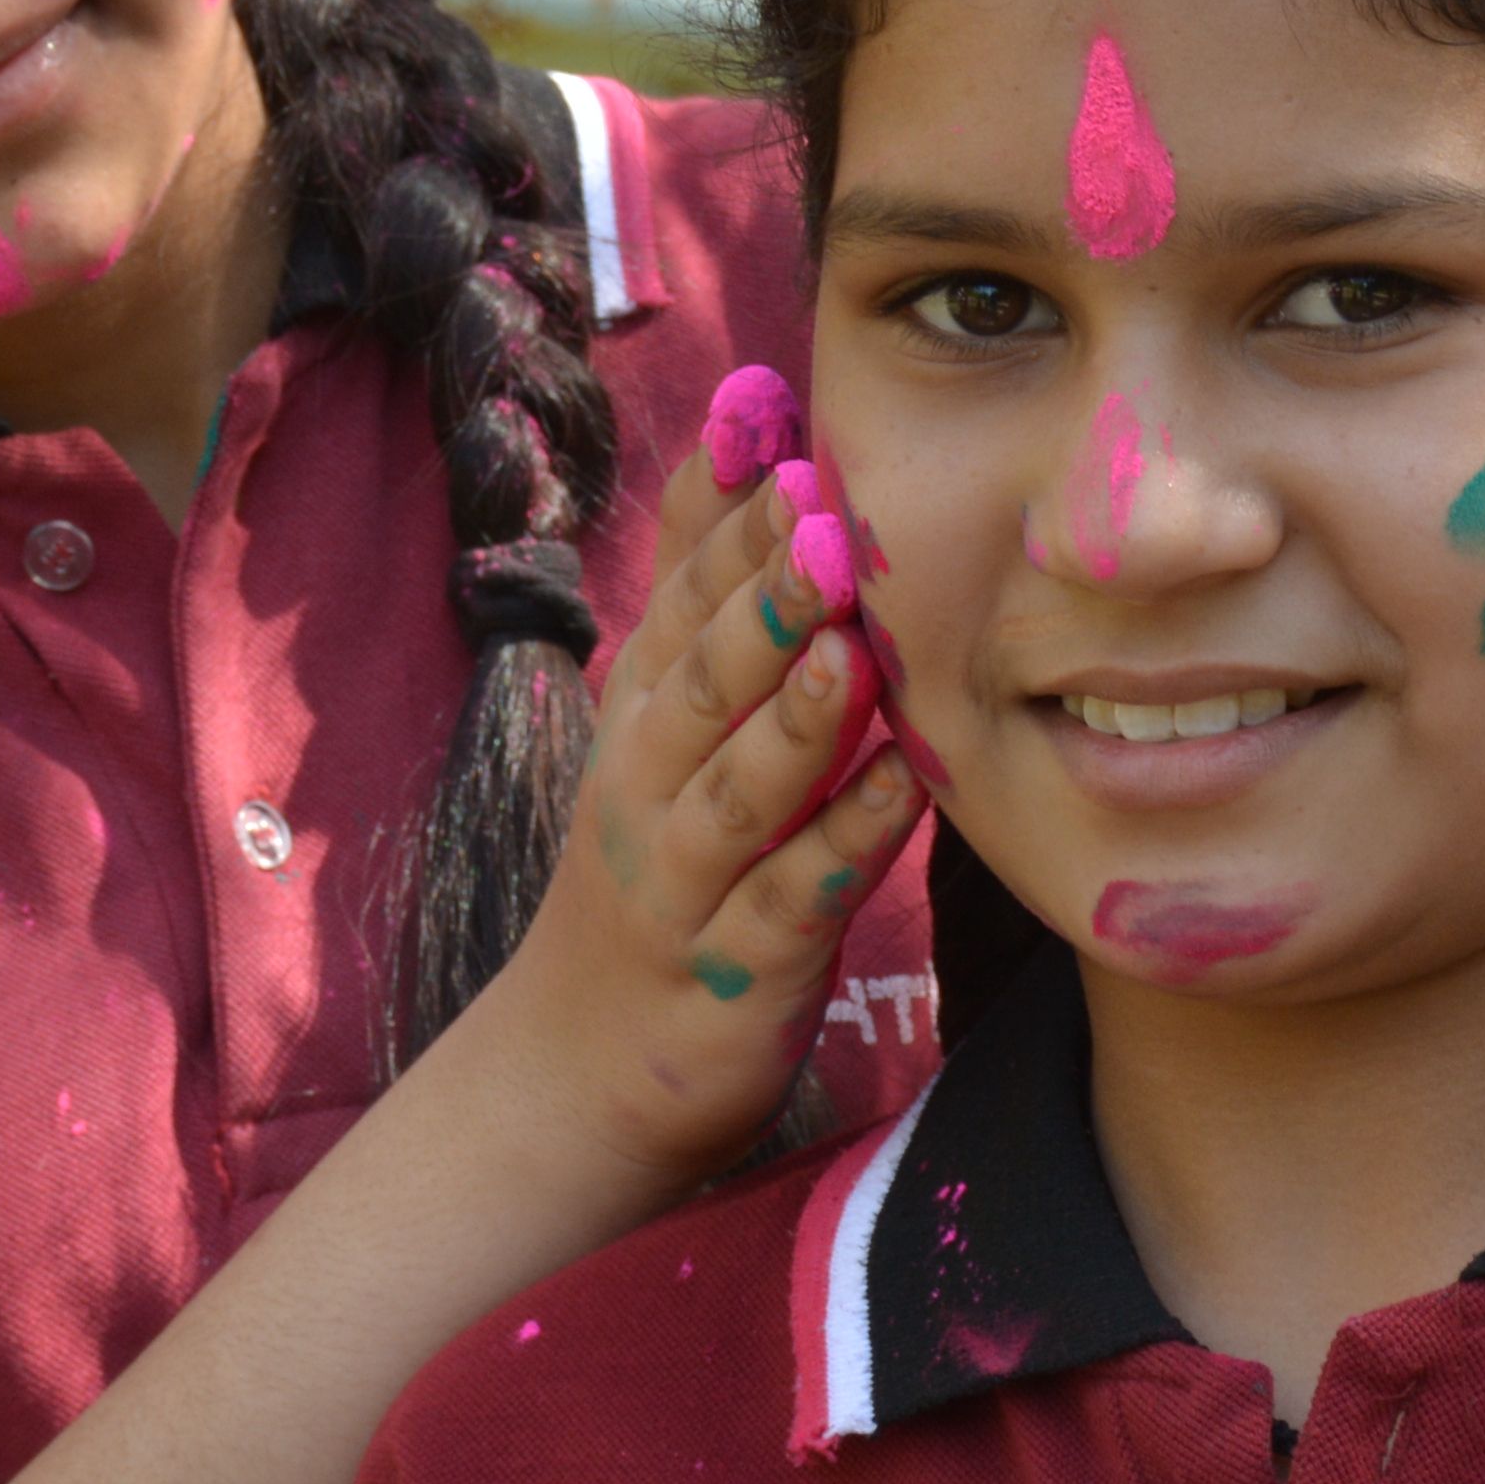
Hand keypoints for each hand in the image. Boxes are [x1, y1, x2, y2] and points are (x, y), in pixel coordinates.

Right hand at [443, 434, 922, 1183]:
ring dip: (796, 718)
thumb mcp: (662, 711)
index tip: (789, 426)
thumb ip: (701, 574)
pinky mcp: (735, 974)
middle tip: (826, 510)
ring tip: (855, 646)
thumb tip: (747, 415)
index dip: (734, 518)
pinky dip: (844, 846)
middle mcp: (648, 788)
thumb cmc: (659, 865)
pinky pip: (791, 902)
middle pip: (701, 681)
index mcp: (642, 715)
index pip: (683, 600)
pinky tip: (905, 794)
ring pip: (736, 791)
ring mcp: (685, 885)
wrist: (579, 1068)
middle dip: (761, 596)